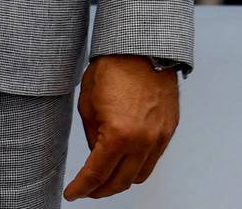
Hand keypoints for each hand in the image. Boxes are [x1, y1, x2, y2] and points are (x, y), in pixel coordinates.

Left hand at [64, 55, 179, 199]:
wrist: (142, 48)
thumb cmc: (112, 68)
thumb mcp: (88, 105)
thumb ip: (91, 136)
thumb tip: (95, 155)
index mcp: (119, 135)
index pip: (96, 174)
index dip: (81, 188)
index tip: (72, 194)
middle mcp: (143, 141)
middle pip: (120, 182)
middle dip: (100, 190)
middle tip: (86, 190)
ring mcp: (160, 137)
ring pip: (139, 175)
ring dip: (120, 181)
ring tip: (105, 177)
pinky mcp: (169, 130)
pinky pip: (153, 159)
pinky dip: (137, 165)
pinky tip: (124, 160)